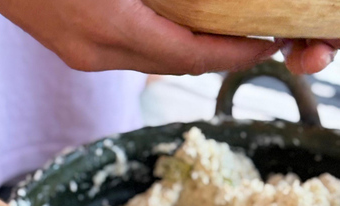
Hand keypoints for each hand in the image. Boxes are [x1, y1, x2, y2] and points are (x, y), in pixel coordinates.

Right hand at [0, 0, 279, 74]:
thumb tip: (192, 2)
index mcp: (109, 24)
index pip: (190, 55)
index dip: (235, 54)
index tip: (268, 45)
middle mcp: (96, 50)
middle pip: (176, 66)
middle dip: (221, 56)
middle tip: (257, 39)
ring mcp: (81, 54)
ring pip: (154, 62)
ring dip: (193, 52)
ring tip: (226, 33)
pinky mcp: (71, 48)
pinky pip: (130, 53)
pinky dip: (162, 44)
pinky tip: (179, 25)